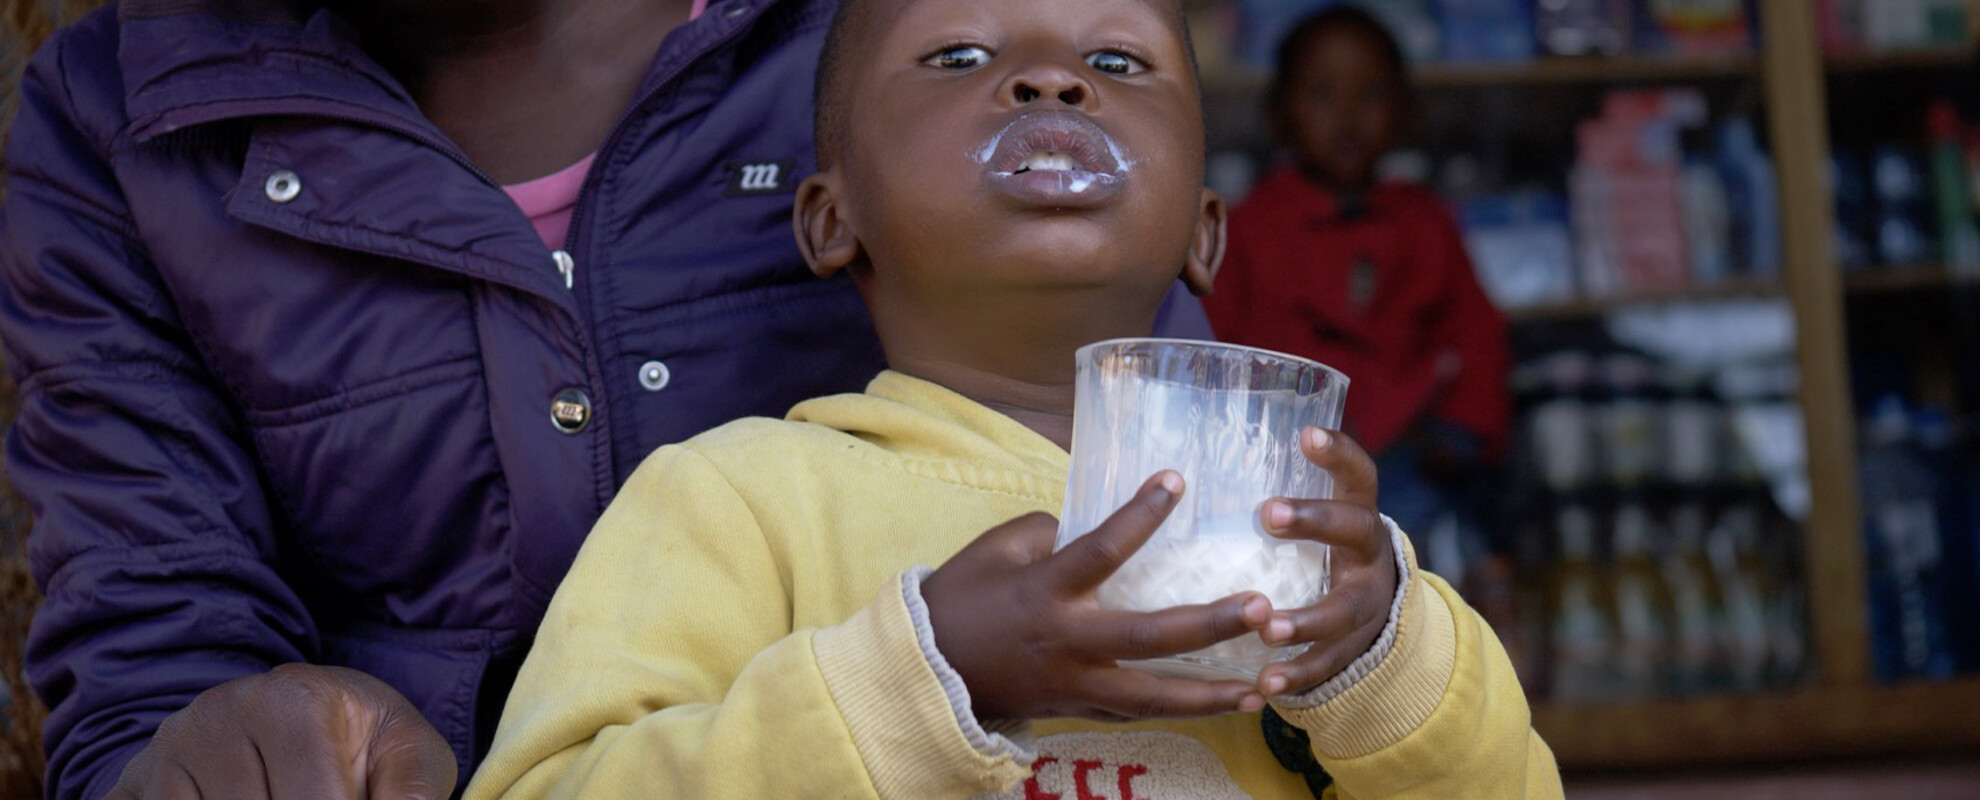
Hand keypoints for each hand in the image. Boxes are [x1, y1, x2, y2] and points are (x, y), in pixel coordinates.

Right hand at [107, 663, 456, 799]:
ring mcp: (165, 751)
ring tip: (275, 792)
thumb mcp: (406, 752)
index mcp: (293, 698)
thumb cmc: (358, 740)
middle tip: (315, 795)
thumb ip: (413, 791)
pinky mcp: (130, 785)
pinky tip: (235, 797)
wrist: (291, 714)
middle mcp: (218, 714)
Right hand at [921, 471, 1272, 722]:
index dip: (1141, 515)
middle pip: (1148, 637)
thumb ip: (1050, 532)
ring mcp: (1075, 684)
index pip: (1102, 550)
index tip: (1177, 481)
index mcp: (1044, 592)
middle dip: (1209, 624)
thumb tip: (1092, 527)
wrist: (927, 670)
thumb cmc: (961, 598)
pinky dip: (1181, 710)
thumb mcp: (997, 549)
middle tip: (1262, 608)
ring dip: (1212, 694)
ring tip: (1263, 688)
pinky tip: (1225, 704)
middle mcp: (1067, 642)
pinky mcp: (1078, 708)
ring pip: (1153, 697)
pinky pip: (1138, 712)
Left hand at [1253, 427, 1397, 696]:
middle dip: (1316, 522)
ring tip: (1269, 629)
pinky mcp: (1354, 648)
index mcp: (1356, 513)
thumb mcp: (1316, 521)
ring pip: (1345, 610)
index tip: (1305, 434)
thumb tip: (1185, 466)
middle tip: (1270, 514)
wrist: (1376, 612)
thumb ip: (1278, 499)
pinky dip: (1299, 674)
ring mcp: (1367, 603)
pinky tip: (1267, 683)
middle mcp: (1368, 554)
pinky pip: (1329, 664)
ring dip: (1307, 620)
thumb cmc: (1320, 552)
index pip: (1358, 474)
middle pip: (1355, 531)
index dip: (1338, 453)